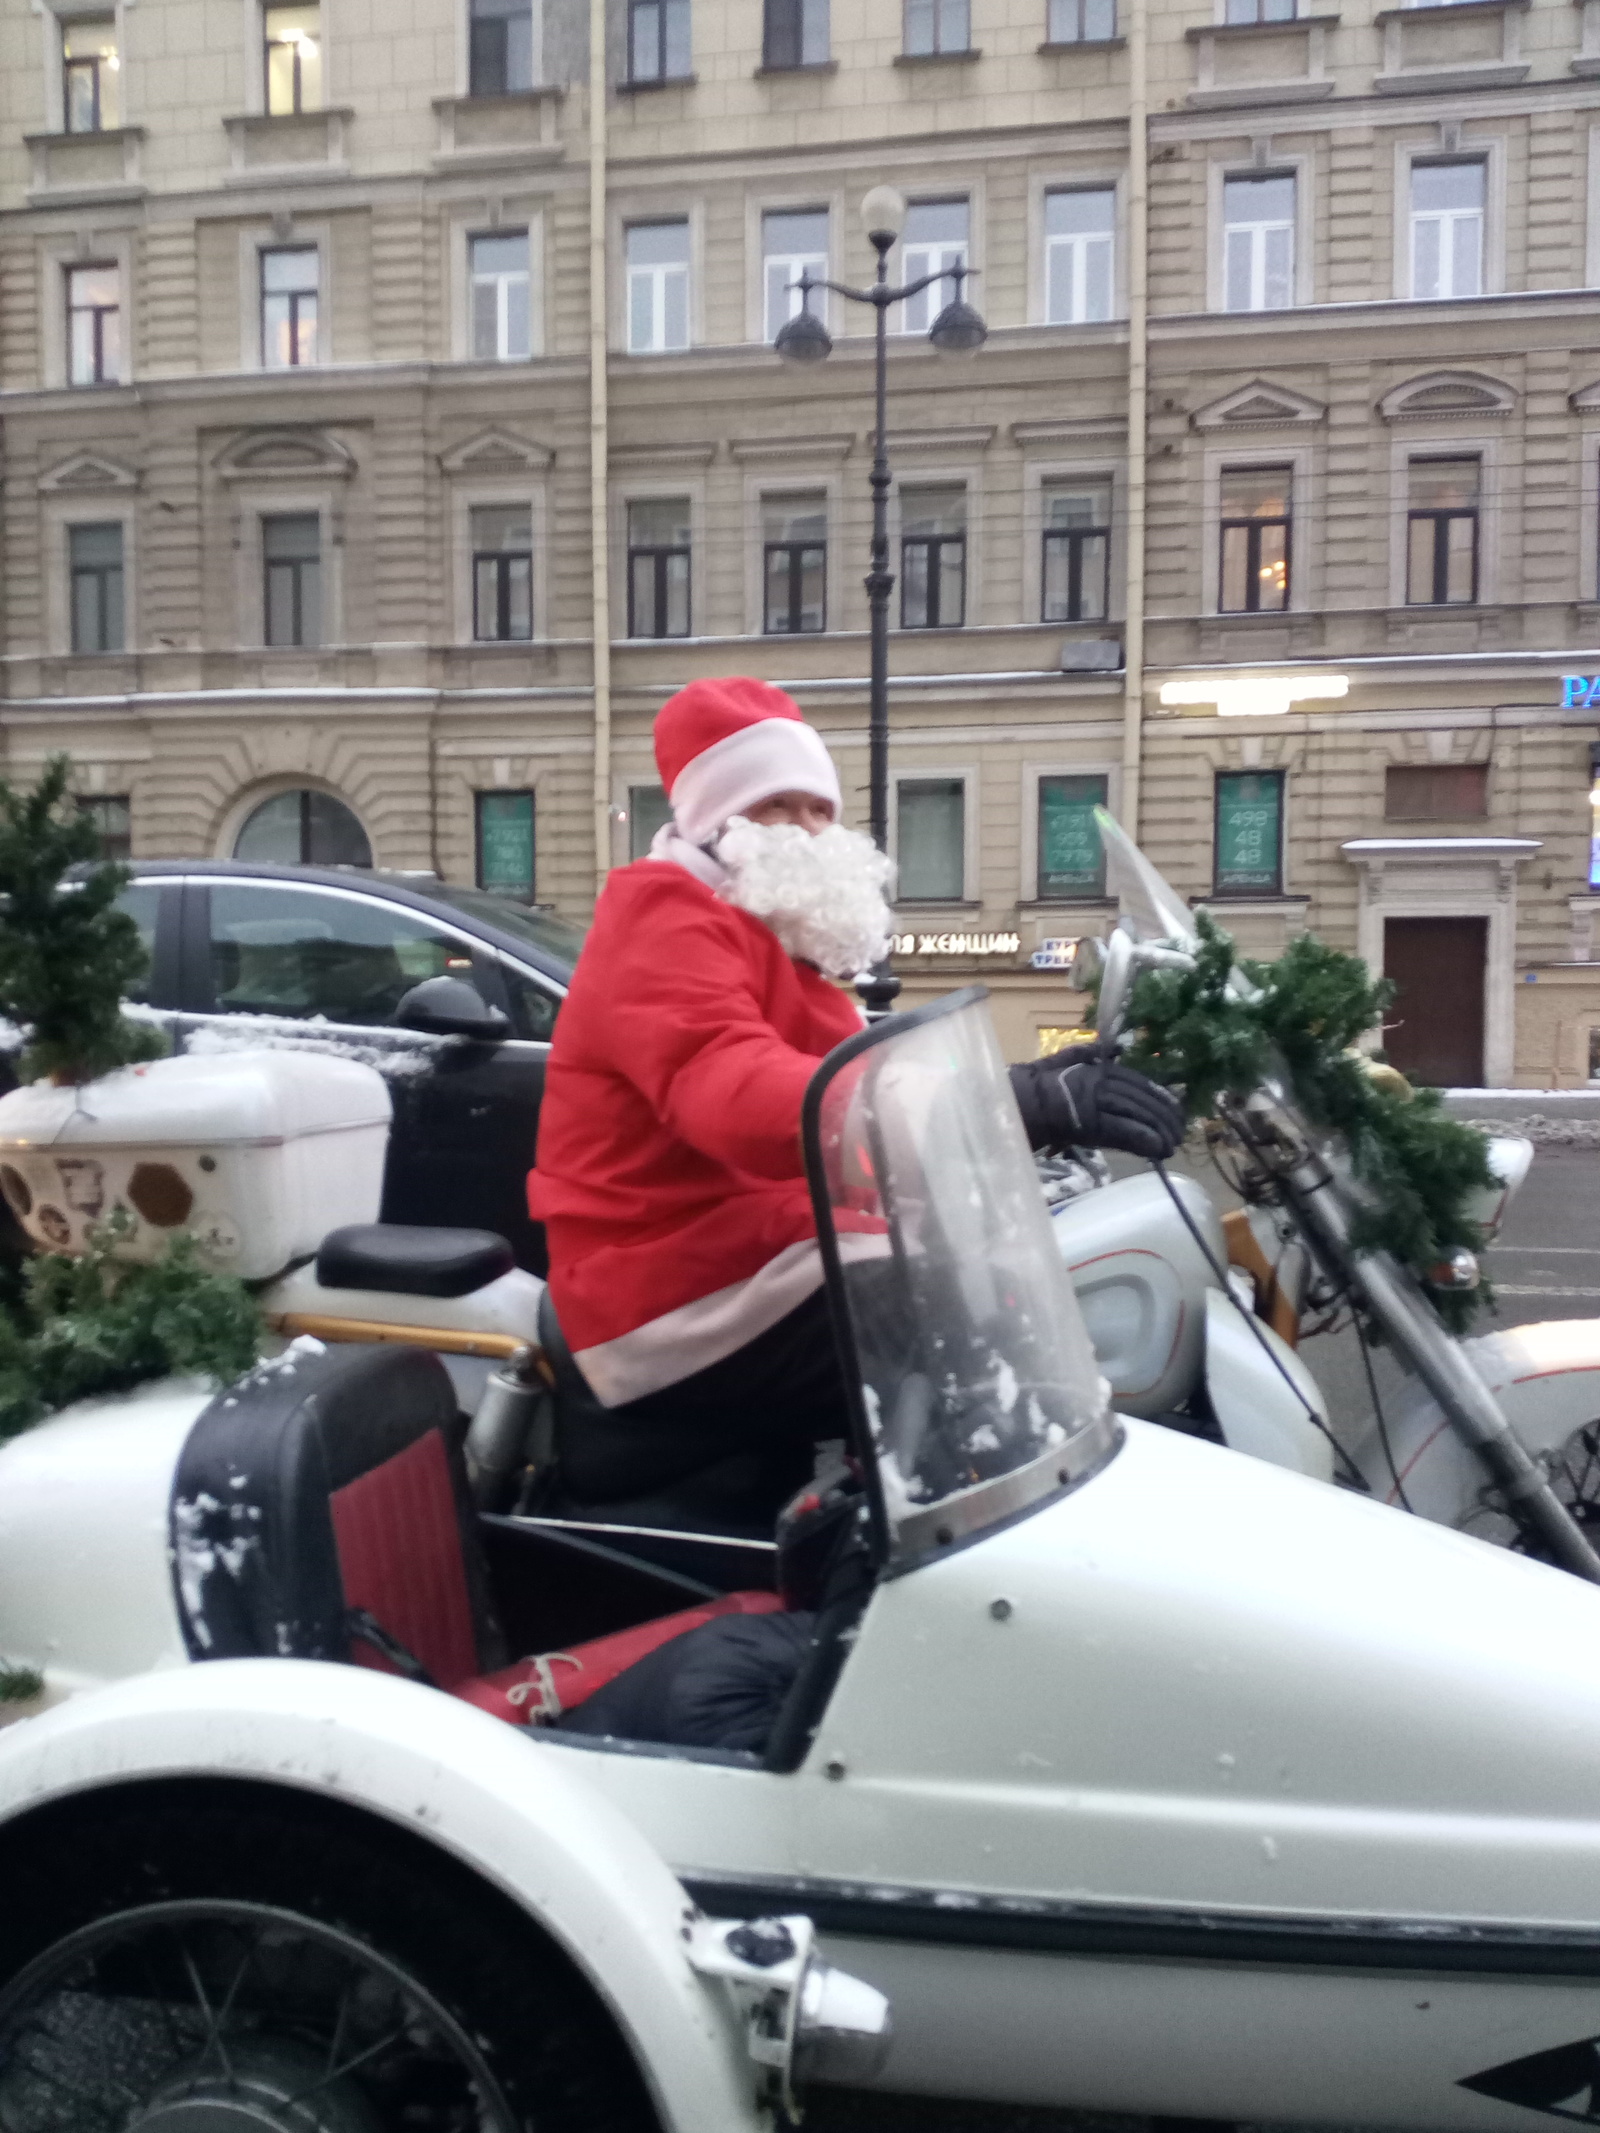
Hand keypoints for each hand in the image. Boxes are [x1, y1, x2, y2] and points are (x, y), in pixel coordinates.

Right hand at [1008, 1047, 1184, 1160]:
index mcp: (1099, 1069)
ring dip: (1159, 1132)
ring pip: (1138, 1115)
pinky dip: (1144, 1140)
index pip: (1139, 1082)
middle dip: (1165, 1117)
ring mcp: (1097, 1104)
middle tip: (1180, 1133)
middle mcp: (1102, 1083)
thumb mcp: (1067, 1061)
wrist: (1019, 1102)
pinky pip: (1125, 1132)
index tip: (1176, 1110)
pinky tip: (1158, 1150)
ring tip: (1172, 1145)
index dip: (1160, 1097)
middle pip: (1143, 1099)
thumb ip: (1091, 1053)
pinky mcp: (1093, 1126)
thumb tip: (1116, 1046)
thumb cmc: (1040, 1084)